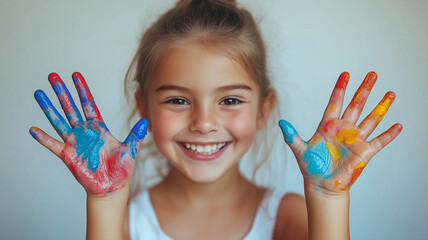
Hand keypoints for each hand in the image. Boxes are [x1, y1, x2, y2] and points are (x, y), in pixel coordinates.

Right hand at [30, 72, 147, 196]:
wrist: (112, 187)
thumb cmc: (121, 169)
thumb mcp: (130, 150)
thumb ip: (135, 135)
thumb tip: (145, 122)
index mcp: (99, 128)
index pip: (89, 104)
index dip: (82, 90)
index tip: (76, 75)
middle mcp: (84, 132)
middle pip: (70, 108)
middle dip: (62, 92)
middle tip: (53, 76)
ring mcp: (75, 143)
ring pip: (59, 121)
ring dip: (49, 108)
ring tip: (39, 93)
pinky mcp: (68, 155)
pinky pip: (53, 145)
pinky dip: (43, 138)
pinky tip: (33, 129)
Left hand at [279, 72, 401, 192]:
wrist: (321, 184)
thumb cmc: (310, 167)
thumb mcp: (299, 150)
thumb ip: (291, 136)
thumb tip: (281, 123)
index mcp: (327, 126)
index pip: (335, 102)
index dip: (340, 88)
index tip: (345, 74)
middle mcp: (343, 129)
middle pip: (356, 105)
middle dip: (364, 89)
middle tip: (373, 74)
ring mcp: (355, 140)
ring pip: (370, 119)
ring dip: (381, 107)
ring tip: (390, 93)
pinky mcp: (364, 152)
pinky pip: (379, 141)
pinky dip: (388, 135)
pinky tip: (398, 125)